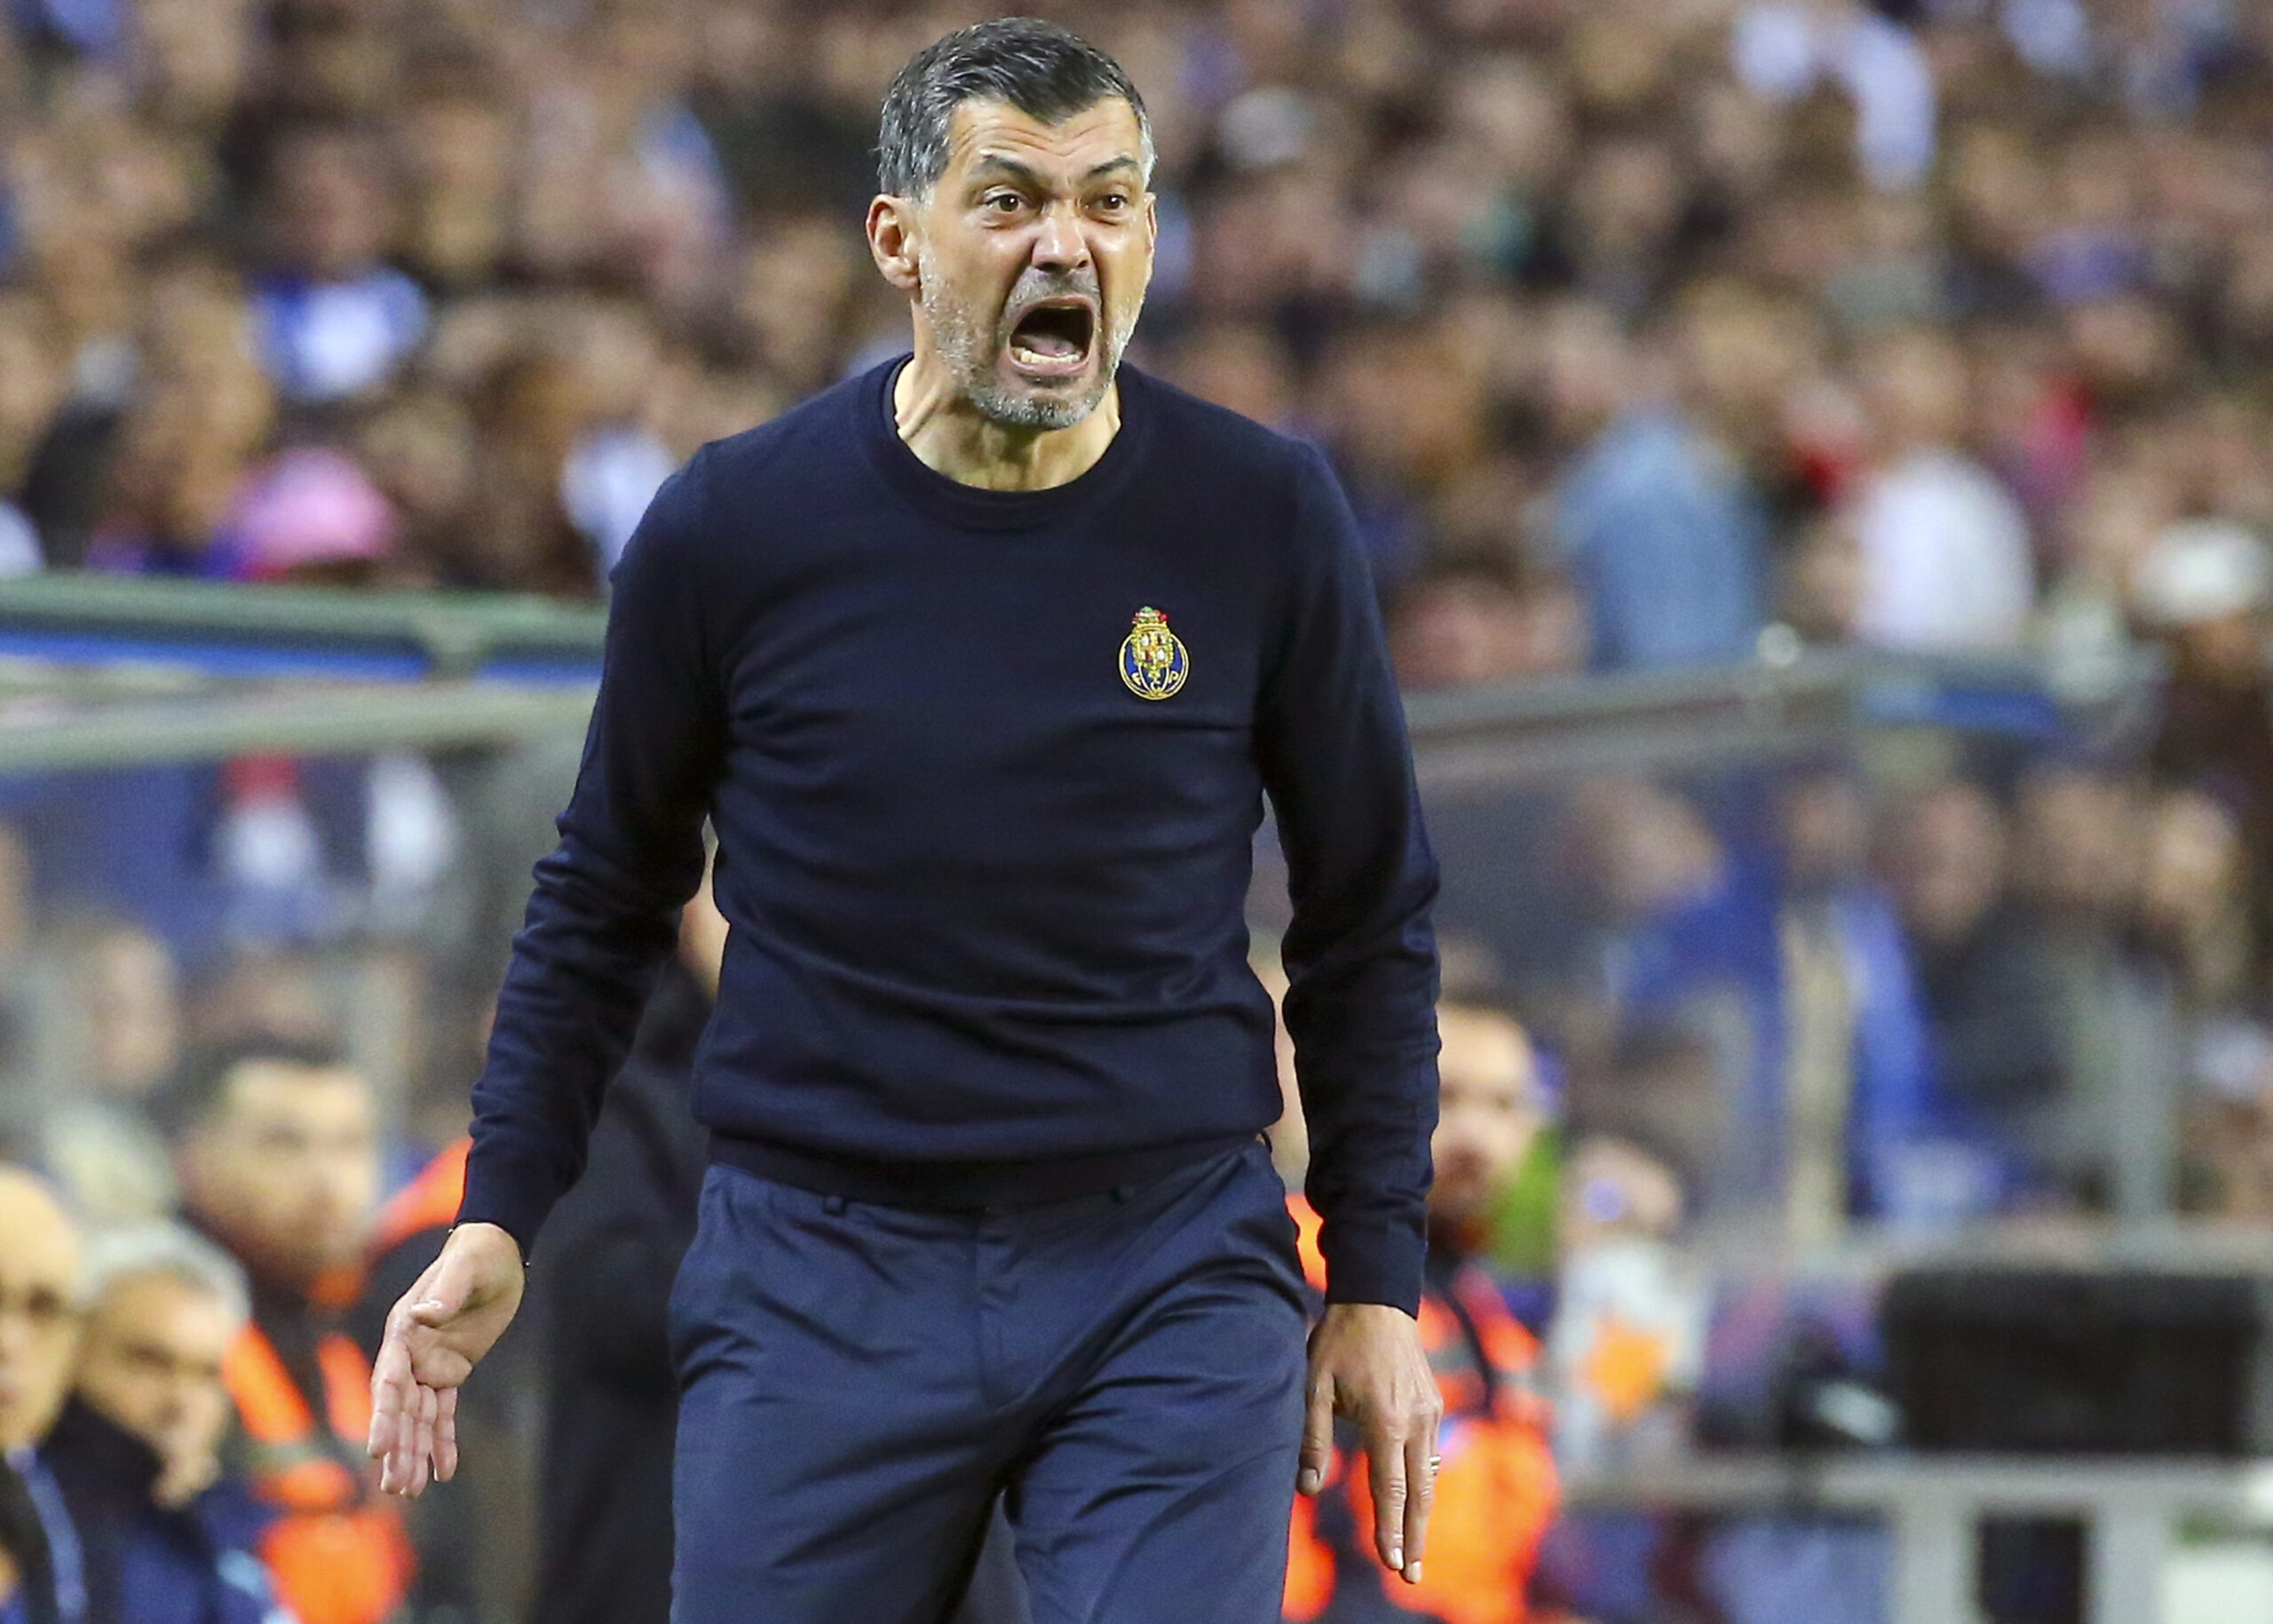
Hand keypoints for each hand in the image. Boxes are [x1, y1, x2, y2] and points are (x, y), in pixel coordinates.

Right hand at [367, 1222, 525, 1497]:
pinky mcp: (452, 1370)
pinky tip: (443, 1471)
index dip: (384, 1416)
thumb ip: (445, 1291)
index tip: (379, 1449)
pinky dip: (443, 1441)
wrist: (497, 1250)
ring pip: (419, 1418)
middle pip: (400, 1409)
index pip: (389, 1381)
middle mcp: (409, 1352)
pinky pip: (444, 1412)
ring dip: (415, 1453)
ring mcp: (429, 1364)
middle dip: (398, 1448)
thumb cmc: (477, 1254)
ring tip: (410, 1491)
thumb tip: (425, 1315)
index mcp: (404, 1330)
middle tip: (395, 1487)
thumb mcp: (465, 1268)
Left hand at [1298, 1302, 1442, 1584]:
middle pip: (1419, 1493)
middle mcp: (1416, 1420)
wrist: (1378, 1298)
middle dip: (1415, 1537)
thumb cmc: (1339, 1340)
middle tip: (1410, 1575)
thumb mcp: (1314, 1385)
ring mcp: (1431, 1412)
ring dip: (1421, 1515)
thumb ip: (1313, 1438)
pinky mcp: (1435, 1403)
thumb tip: (1307, 1488)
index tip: (1392, 1564)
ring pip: (1429, 1476)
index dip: (1390, 1529)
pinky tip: (1415, 1503)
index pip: (1390, 1489)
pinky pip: (1430, 1452)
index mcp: (1385, 1419)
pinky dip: (1424, 1483)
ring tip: (1413, 1551)